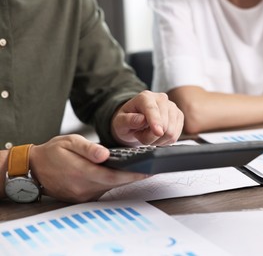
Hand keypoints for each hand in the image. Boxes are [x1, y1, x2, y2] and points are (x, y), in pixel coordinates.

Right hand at [29, 135, 147, 202]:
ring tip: (141, 169)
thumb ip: (88, 148)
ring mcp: (83, 195)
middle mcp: (83, 188)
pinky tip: (122, 174)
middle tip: (151, 169)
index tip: (147, 171)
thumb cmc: (52, 152)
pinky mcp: (82, 197)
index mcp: (81, 172)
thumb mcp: (69, 142)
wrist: (33, 168)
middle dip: (134, 177)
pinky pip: (102, 190)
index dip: (132, 174)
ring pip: (110, 187)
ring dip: (125, 180)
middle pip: (115, 183)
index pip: (113, 175)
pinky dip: (114, 182)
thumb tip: (104, 154)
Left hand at [111, 91, 183, 145]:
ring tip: (148, 134)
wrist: (135, 122)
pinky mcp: (179, 116)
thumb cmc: (127, 121)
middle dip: (150, 137)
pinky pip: (175, 137)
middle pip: (164, 124)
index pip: (152, 109)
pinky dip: (164, 141)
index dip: (155, 122)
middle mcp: (161, 99)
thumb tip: (140, 120)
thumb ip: (127, 120)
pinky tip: (157, 136)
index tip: (157, 132)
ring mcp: (172, 107)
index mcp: (145, 97)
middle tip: (140, 135)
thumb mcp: (119, 122)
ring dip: (157, 140)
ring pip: (171, 132)